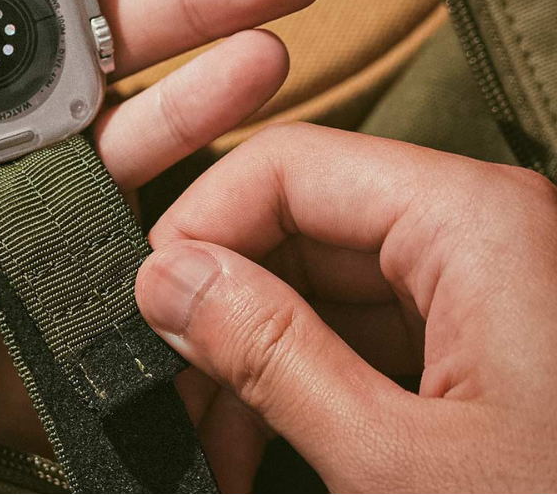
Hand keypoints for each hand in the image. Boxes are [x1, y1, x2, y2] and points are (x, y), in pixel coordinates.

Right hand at [137, 123, 556, 491]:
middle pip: (300, 226)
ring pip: (322, 286)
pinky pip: (362, 334)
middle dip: (222, 307)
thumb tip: (170, 280)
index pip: (289, 167)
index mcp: (474, 224)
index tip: (148, 307)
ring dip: (252, 355)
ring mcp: (482, 290)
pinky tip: (262, 442)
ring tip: (209, 442)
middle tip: (167, 390)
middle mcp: (480, 235)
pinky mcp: (481, 345)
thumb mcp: (399, 463)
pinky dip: (301, 384)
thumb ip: (272, 355)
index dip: (202, 228)